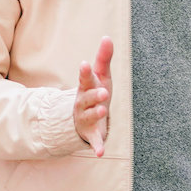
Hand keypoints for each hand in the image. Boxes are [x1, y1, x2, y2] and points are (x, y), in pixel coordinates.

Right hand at [74, 36, 114, 155]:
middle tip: (104, 92)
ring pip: (89, 116)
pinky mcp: (91, 133)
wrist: (82, 118)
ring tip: (103, 110)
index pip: (85, 78)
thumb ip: (104, 58)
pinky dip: (96, 146)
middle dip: (94, 95)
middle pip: (87, 98)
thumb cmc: (94, 92)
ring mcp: (85, 118)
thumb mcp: (100, 76)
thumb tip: (107, 37)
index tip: (85, 64)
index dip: (85, 72)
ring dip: (96, 114)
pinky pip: (93, 140)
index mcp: (86, 88)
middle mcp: (82, 103)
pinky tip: (100, 153)